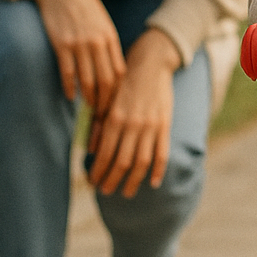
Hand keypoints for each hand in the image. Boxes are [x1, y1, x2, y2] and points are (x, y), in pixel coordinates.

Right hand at [20, 0, 124, 110]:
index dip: (118, 92)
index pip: (119, 72)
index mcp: (110, 38)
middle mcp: (97, 43)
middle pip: (107, 80)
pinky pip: (68, 72)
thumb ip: (107, 44)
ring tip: (89, 109)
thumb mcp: (102, 23)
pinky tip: (70, 97)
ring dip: (89, 98)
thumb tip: (111, 69)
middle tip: (104, 115)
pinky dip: (70, 87)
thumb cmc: (83, 7)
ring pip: (88, 79)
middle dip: (106, 101)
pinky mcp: (61, 44)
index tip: (116, 105)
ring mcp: (79, 44)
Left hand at [87, 29, 179, 197]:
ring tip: (127, 192)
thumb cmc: (125, 82)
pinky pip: (163, 152)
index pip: (105, 154)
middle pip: (122, 162)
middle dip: (112, 180)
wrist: (152, 63)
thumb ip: (99, 125)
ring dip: (133, 180)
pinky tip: (154, 183)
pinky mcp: (165, 124)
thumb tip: (92, 151)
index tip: (93, 183)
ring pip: (142, 161)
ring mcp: (151, 125)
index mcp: (115, 118)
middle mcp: (133, 124)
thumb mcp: (108, 100)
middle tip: (105, 192)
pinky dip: (159, 170)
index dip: (98, 172)